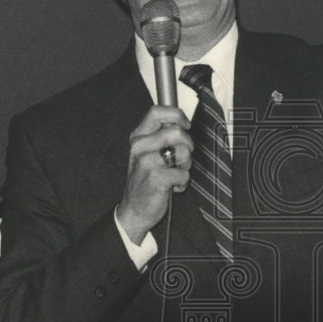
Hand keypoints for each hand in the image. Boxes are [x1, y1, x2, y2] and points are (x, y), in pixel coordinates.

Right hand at [116, 106, 192, 242]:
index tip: (185, 125)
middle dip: (188, 146)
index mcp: (138, 137)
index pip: (157, 112)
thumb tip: (181, 124)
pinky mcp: (156, 177)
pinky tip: (172, 187)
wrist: (134, 210)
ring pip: (184, 152)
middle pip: (177, 131)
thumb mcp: (146, 153)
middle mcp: (140, 146)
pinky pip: (184, 174)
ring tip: (174, 173)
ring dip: (185, 166)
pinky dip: (182, 183)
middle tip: (181, 159)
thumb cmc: (145, 180)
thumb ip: (160, 137)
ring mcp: (147, 162)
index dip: (177, 115)